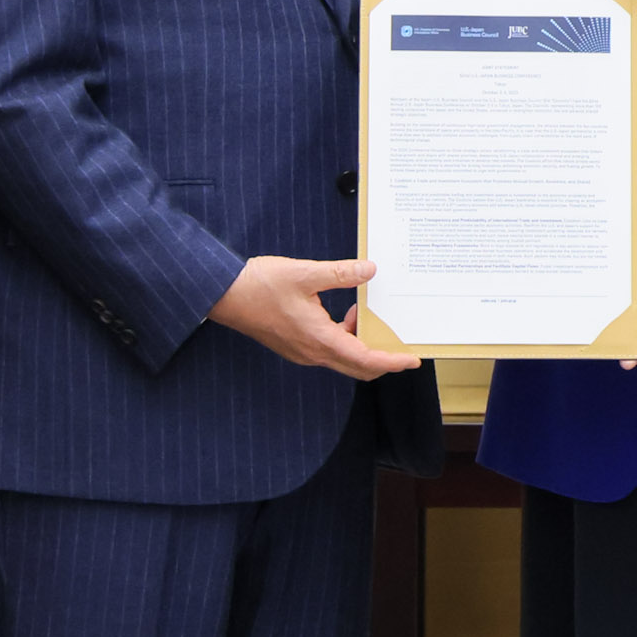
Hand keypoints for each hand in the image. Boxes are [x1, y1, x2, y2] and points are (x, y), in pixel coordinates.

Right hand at [208, 257, 422, 380]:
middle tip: (401, 341)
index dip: (392, 361)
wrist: (224, 295)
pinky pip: (329, 350)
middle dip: (383, 357)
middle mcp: (312, 352)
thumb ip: (341, 273)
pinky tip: (343, 312)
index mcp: (319, 339)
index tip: (412, 359)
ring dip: (362, 343)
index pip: (365, 359)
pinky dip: (345, 337)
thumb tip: (370, 270)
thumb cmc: (259, 285)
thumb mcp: (305, 273)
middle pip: (358, 366)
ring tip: (364, 312)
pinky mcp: (295, 345)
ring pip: (344, 358)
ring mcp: (303, 352)